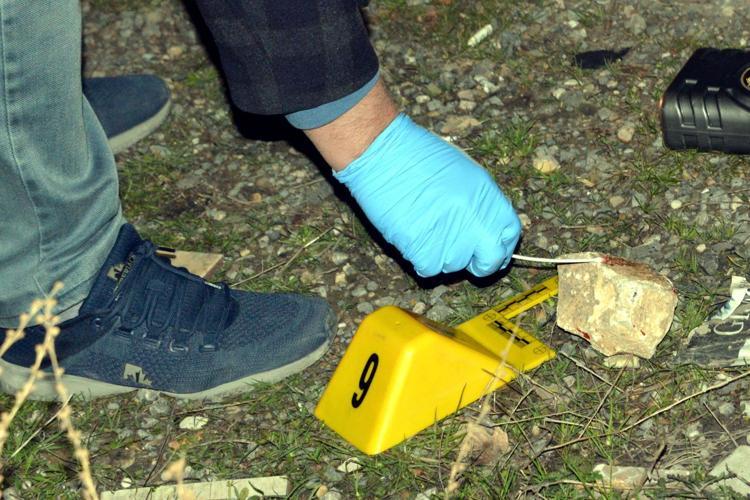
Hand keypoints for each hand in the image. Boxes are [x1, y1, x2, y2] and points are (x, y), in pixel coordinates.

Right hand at [334, 114, 520, 276]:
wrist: (384, 155)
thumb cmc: (419, 156)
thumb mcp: (463, 171)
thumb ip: (480, 202)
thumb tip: (486, 230)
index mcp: (487, 196)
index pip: (509, 234)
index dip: (501, 246)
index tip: (490, 249)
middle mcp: (473, 220)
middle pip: (490, 260)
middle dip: (481, 263)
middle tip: (465, 255)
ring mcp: (449, 237)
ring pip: (455, 265)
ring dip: (443, 255)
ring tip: (426, 227)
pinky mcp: (422, 248)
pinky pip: (429, 268)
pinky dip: (420, 258)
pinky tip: (413, 234)